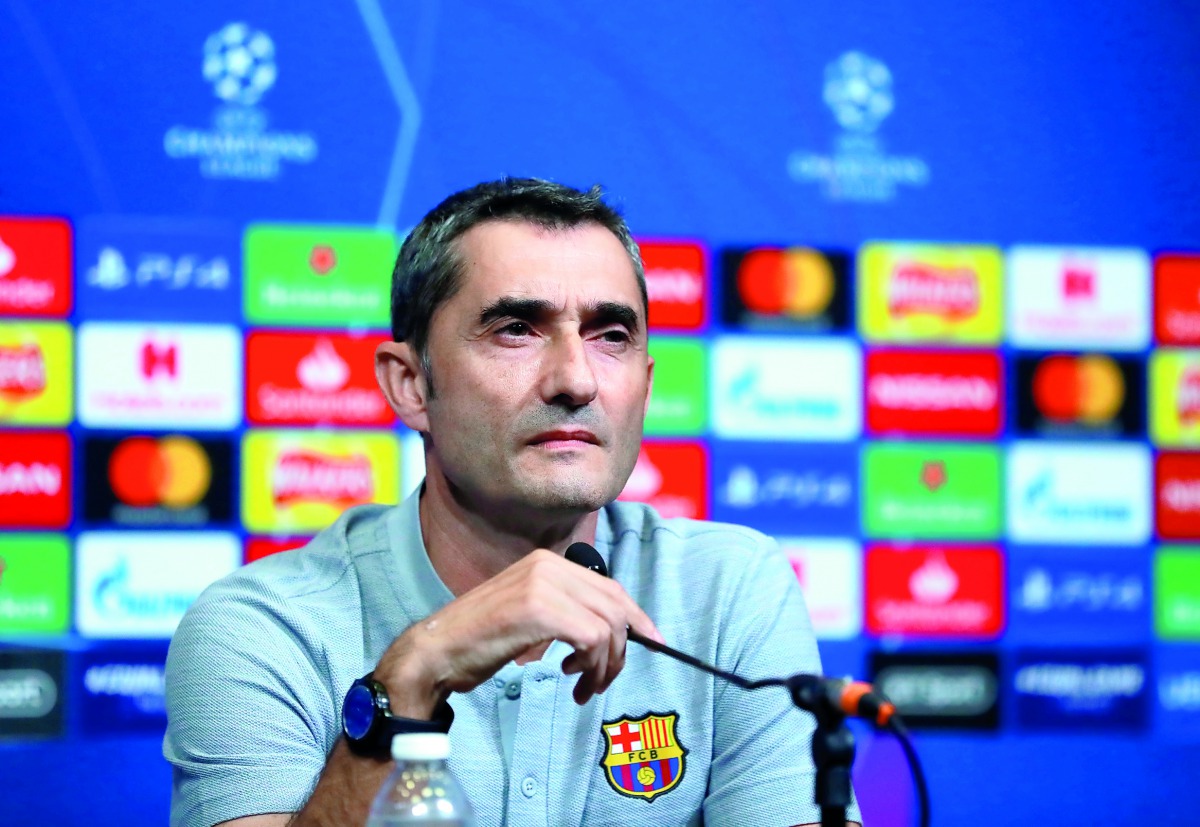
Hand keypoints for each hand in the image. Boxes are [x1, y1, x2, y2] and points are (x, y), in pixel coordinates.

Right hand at [375, 549, 663, 713]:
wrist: (434, 653)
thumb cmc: (479, 640)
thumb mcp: (529, 615)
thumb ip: (567, 610)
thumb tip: (613, 630)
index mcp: (547, 562)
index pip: (610, 587)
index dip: (637, 618)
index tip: (654, 643)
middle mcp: (547, 565)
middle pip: (616, 605)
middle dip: (621, 649)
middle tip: (603, 680)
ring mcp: (542, 584)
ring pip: (608, 624)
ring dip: (605, 664)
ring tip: (584, 685)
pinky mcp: (537, 609)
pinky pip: (592, 638)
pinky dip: (592, 664)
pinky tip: (571, 677)